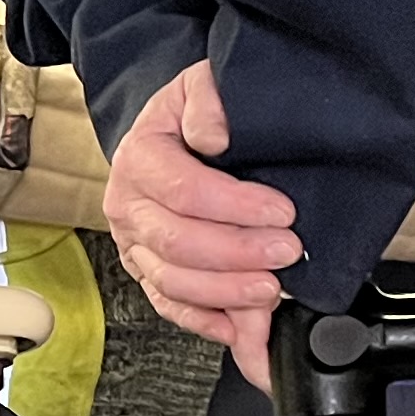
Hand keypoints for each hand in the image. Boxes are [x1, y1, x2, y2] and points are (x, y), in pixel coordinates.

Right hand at [106, 62, 298, 391]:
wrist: (167, 134)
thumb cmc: (189, 114)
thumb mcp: (199, 85)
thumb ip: (208, 98)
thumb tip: (213, 133)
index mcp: (140, 157)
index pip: (184, 190)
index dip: (236, 206)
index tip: (282, 211)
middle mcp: (128, 205)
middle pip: (177, 242)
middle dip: (237, 253)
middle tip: (286, 251)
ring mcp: (135, 244)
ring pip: (173, 281)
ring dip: (225, 293)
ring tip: (270, 289)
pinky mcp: (147, 271)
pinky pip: (169, 306)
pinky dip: (204, 323)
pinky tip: (238, 329)